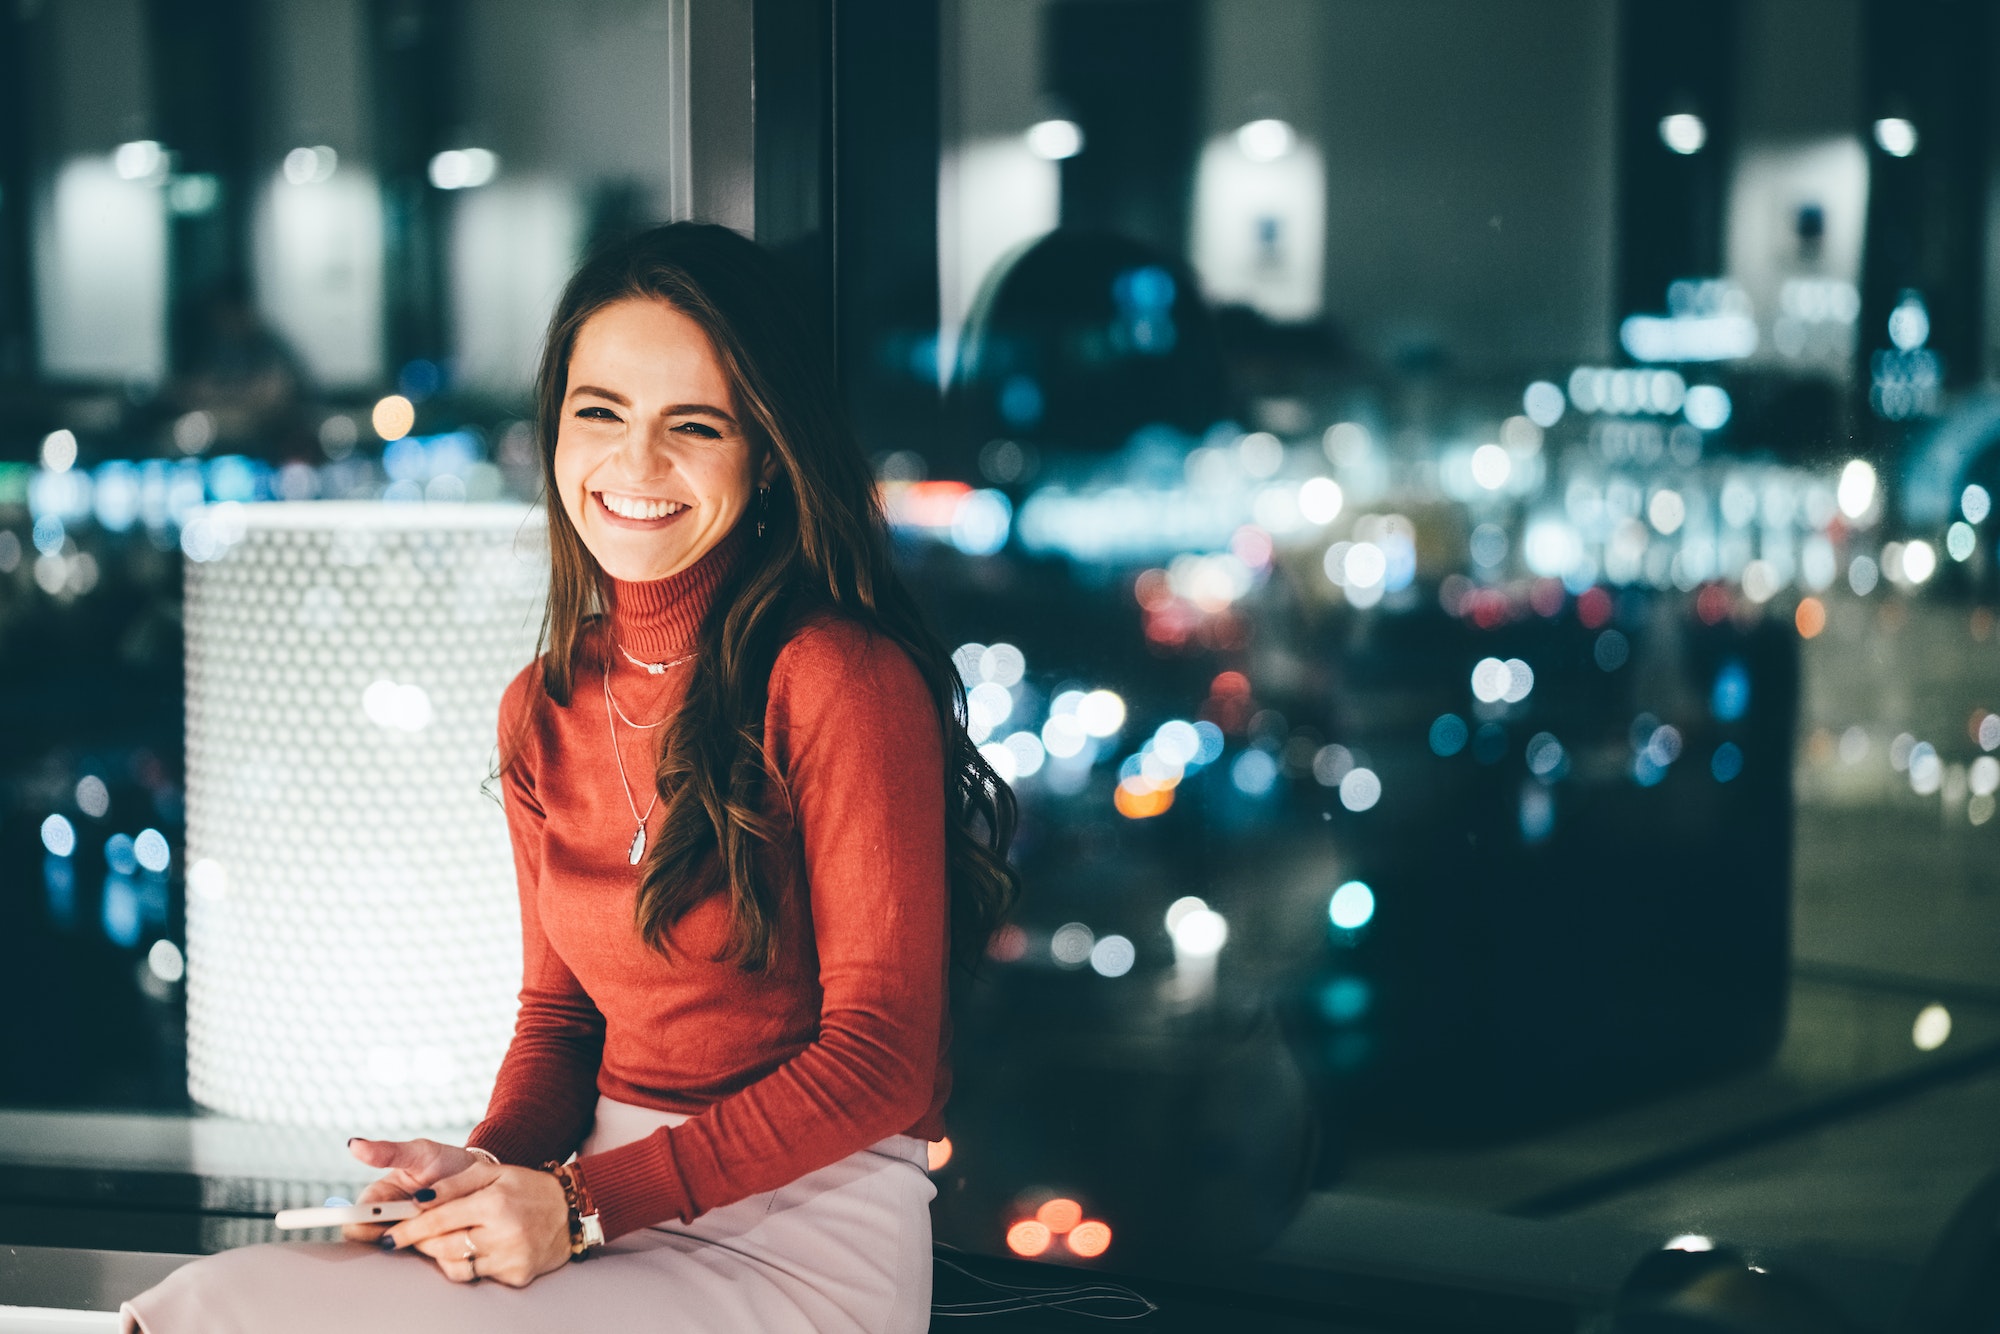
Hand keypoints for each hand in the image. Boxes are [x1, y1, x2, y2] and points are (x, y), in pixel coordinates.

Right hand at [339, 1137, 479, 1243]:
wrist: (482, 1175)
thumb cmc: (446, 1161)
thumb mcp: (419, 1153)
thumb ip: (389, 1153)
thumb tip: (353, 1144)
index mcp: (379, 1199)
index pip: (356, 1220)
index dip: (363, 1223)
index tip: (381, 1218)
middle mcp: (390, 1222)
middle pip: (373, 1242)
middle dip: (393, 1234)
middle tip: (419, 1217)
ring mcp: (410, 1237)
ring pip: (399, 1253)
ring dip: (417, 1241)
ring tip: (440, 1220)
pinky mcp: (432, 1250)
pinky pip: (425, 1259)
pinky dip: (436, 1250)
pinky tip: (451, 1235)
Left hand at [381, 1160, 573, 1287]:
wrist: (571, 1210)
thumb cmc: (526, 1187)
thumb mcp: (493, 1172)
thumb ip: (453, 1185)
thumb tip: (417, 1201)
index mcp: (494, 1202)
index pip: (438, 1220)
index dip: (407, 1229)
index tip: (386, 1235)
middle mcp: (503, 1233)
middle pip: (442, 1246)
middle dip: (419, 1242)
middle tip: (406, 1237)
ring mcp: (511, 1258)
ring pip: (454, 1266)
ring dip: (440, 1254)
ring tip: (443, 1240)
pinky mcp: (516, 1276)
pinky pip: (475, 1276)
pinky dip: (465, 1265)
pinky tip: (473, 1249)